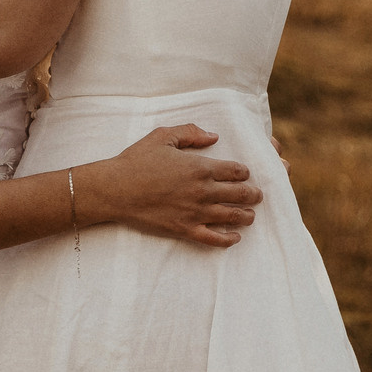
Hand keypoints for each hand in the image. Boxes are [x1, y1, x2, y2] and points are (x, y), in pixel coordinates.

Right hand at [81, 124, 262, 249]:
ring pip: (232, 216)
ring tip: (250, 214)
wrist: (115, 189)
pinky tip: (235, 237)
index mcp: (200, 168)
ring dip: (246, 215)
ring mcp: (196, 212)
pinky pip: (214, 238)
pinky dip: (229, 239)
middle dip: (253, 194)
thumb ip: (191, 132)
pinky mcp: (185, 229)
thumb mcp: (163, 136)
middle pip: (241, 194)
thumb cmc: (136, 161)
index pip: (236, 171)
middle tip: (256, 194)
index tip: (244, 174)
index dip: (245, 172)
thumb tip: (213, 136)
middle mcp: (203, 191)